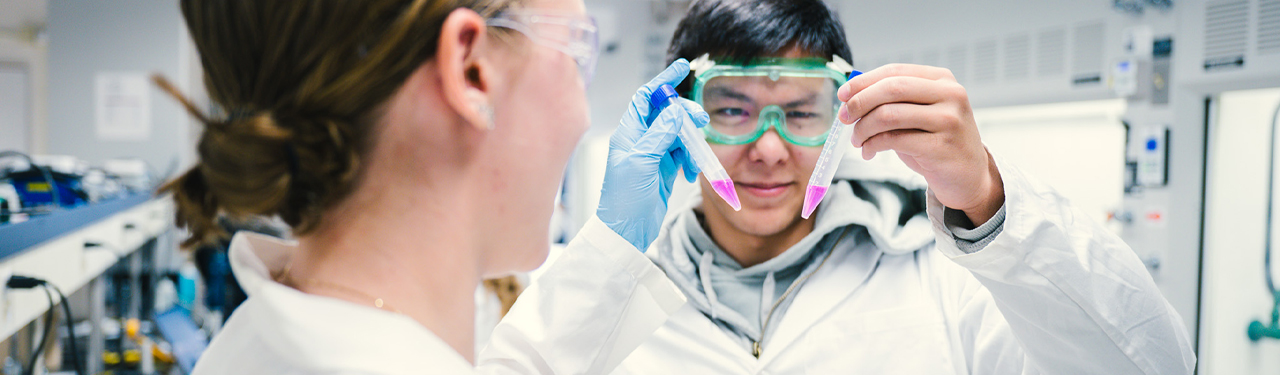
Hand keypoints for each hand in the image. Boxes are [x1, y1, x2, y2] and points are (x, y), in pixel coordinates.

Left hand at [597, 59, 708, 250]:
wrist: (626, 232)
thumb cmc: (623, 200)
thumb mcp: (641, 163)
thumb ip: (659, 135)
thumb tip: (674, 111)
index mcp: (629, 134)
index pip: (646, 98)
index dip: (663, 82)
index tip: (683, 67)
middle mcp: (641, 140)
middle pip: (668, 114)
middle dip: (686, 117)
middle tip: (700, 123)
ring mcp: (654, 154)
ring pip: (679, 135)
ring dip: (691, 144)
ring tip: (694, 161)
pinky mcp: (665, 169)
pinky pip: (683, 154)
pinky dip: (691, 159)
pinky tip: (690, 172)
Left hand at [836, 64, 1003, 224]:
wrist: (967, 176)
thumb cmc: (936, 141)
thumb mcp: (918, 113)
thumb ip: (892, 100)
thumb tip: (851, 93)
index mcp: (942, 80)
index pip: (895, 71)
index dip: (863, 81)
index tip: (842, 95)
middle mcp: (950, 95)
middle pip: (891, 88)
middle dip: (860, 102)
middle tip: (844, 118)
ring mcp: (949, 120)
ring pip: (889, 115)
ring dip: (863, 128)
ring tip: (857, 140)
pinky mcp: (942, 146)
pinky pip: (894, 140)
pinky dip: (873, 145)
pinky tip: (869, 151)